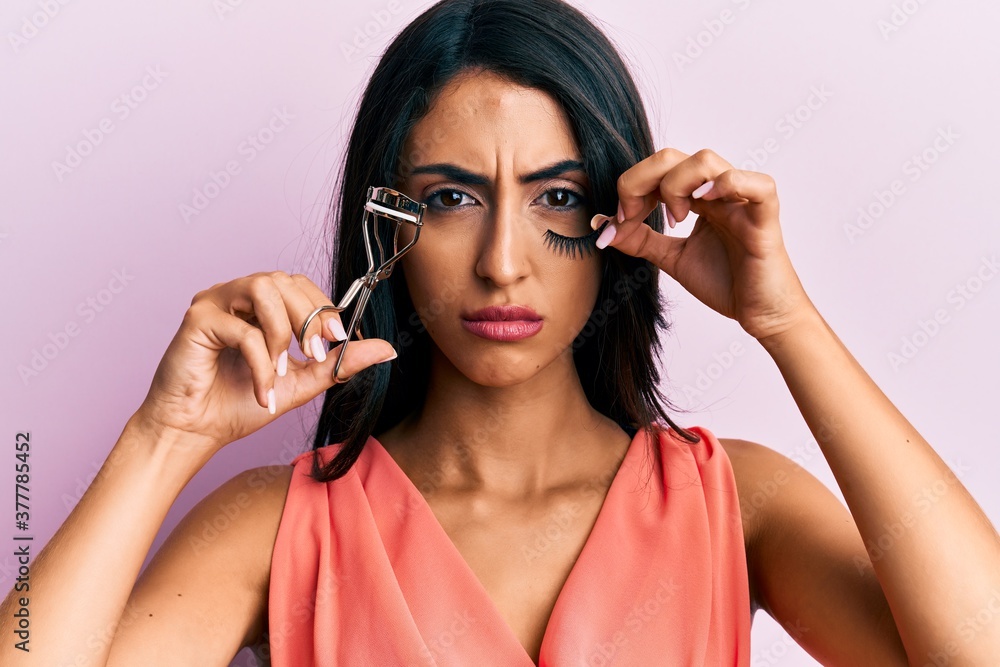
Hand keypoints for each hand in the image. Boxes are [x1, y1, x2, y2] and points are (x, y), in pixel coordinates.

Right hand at [135, 271, 396, 455]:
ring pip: (262, 288)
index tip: (335, 339)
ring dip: (282, 332)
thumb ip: (339, 363)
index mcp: (259, 305)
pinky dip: (260, 362)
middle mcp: (235, 295)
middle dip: (308, 315)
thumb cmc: (238, 404)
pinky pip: (241, 329)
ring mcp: (214, 303)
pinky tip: (263, 391)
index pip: (299, 284)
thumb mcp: (302, 383)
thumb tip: (387, 349)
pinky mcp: (196, 320)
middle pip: (283, 279)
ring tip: (284, 371)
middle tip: (316, 352)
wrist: (195, 433)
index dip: (322, 306)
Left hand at [596, 148, 817, 343]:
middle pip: (673, 156)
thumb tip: (603, 228)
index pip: (658, 169)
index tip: (620, 220)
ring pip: (705, 160)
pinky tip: (704, 203)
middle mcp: (718, 192)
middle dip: (641, 181)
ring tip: (675, 218)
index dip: (631, 187)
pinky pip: (757, 184)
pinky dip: (727, 184)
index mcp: (698, 197)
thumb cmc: (726, 283)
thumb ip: (640, 241)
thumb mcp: (671, 258)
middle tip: (633, 215)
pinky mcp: (765, 218)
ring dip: (676, 185)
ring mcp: (742, 201)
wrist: (760, 315)